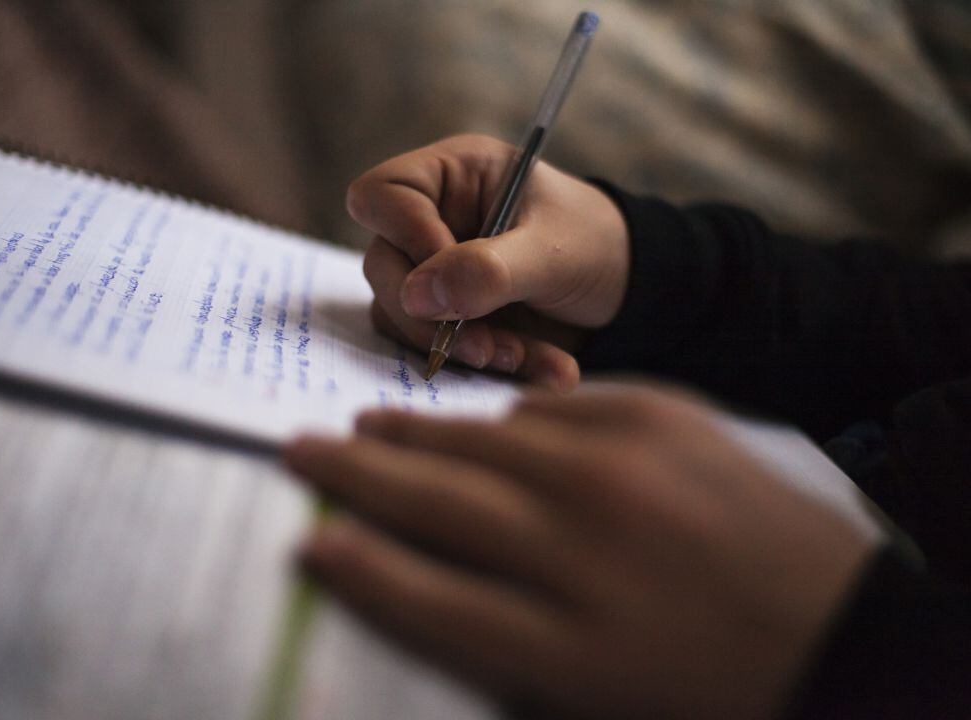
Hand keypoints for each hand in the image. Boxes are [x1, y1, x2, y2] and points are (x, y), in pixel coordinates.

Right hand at [284, 384, 874, 719]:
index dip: (357, 567)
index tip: (307, 538)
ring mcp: (631, 470)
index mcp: (570, 643)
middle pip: (439, 500)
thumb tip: (406, 563)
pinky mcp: (667, 417)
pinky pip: (557, 407)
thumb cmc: (705, 680)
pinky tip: (489, 429)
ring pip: (486, 440)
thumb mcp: (592, 689)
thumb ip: (494, 631)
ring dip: (420, 434)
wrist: (839, 625)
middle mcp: (589, 547)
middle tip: (303, 447)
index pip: (426, 597)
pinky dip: (512, 420)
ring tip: (373, 429)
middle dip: (358, 474)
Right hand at [348, 134, 628, 391]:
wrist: (629, 292)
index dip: (404, 238)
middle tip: (486, 346)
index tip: (450, 280)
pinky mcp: (445, 318)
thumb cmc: (594, 244)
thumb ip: (489, 269)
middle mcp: (431, 220)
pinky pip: (434, 349)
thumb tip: (419, 296)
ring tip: (522, 357)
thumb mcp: (552, 251)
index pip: (381, 195)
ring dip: (459, 348)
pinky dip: (484, 368)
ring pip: (401, 316)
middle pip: (383, 265)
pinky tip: (542, 368)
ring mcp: (433, 272)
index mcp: (453, 175)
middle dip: (434, 316)